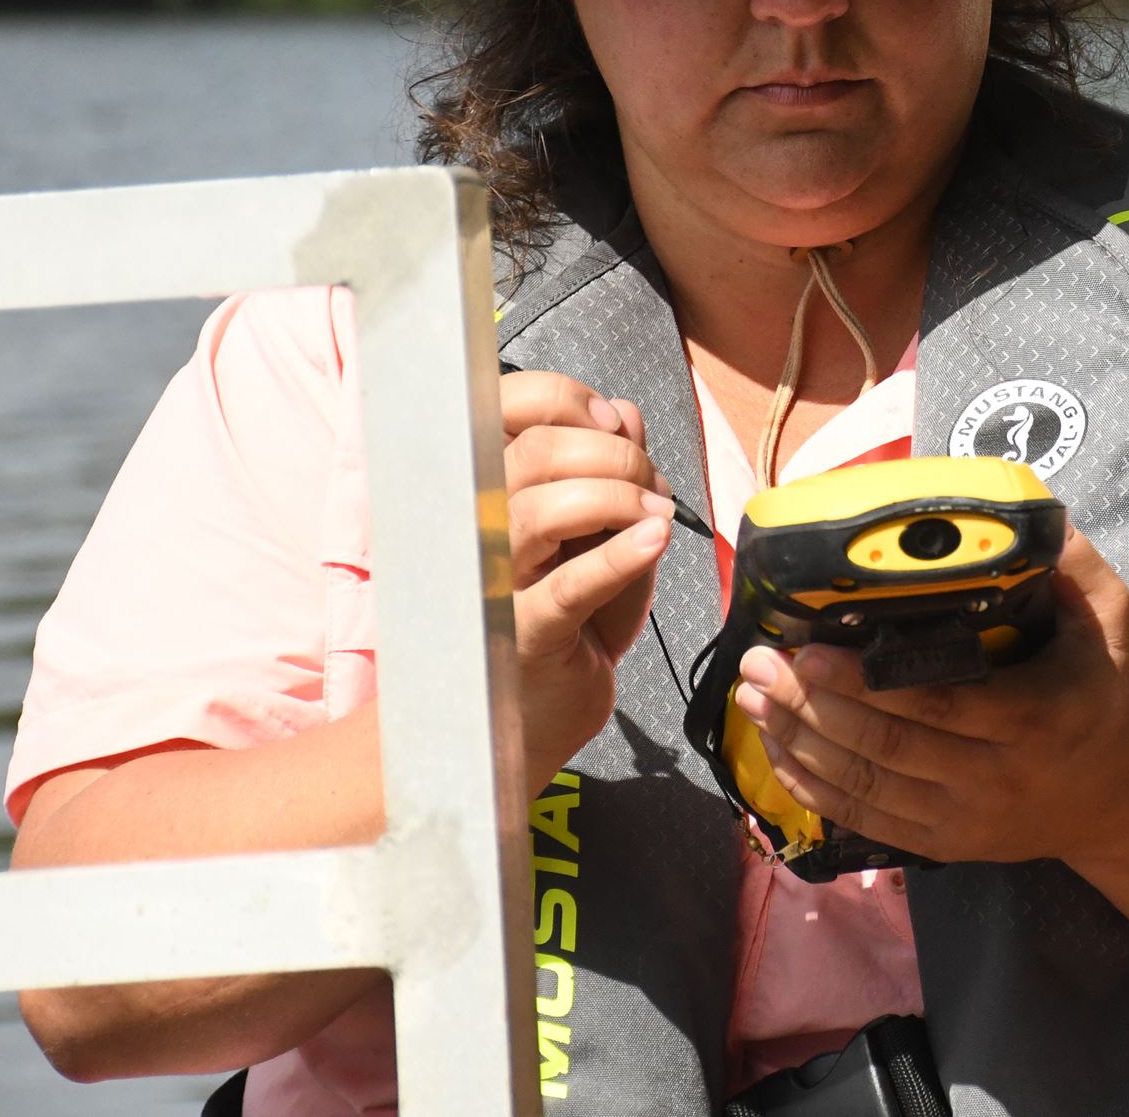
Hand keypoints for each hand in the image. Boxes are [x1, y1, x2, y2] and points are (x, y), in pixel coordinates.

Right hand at [500, 370, 672, 785]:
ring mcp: (490, 585)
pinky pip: (567, 588)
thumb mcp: (594, 540)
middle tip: (648, 483)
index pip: (502, 413)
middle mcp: (473, 530)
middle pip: (531, 453)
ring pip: (539, 510)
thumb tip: (625, 413)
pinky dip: (618, 558)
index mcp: (483, 494)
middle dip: (611, 454)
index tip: (613, 422)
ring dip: (616, 499)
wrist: (516, 729)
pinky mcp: (520, 638)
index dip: (563, 399)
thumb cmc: (559, 628)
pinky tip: (655, 539)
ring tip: (654, 518)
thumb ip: (609, 476)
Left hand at [732, 529, 1128, 869]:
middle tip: (759, 664)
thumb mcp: (1110, 617)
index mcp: (1035, 716)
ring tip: (750, 698)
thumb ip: (1070, 562)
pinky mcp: (946, 845)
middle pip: (886, 748)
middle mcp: (998, 778)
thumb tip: (1020, 510)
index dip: (863, 683)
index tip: (807, 649)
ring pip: (866, 788)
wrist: (1123, 796)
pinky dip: (814, 788)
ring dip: (798, 743)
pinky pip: (866, 820)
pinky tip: (777, 750)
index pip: (936, 704)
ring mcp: (968, 819)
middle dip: (809, 706)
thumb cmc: (1108, 690)